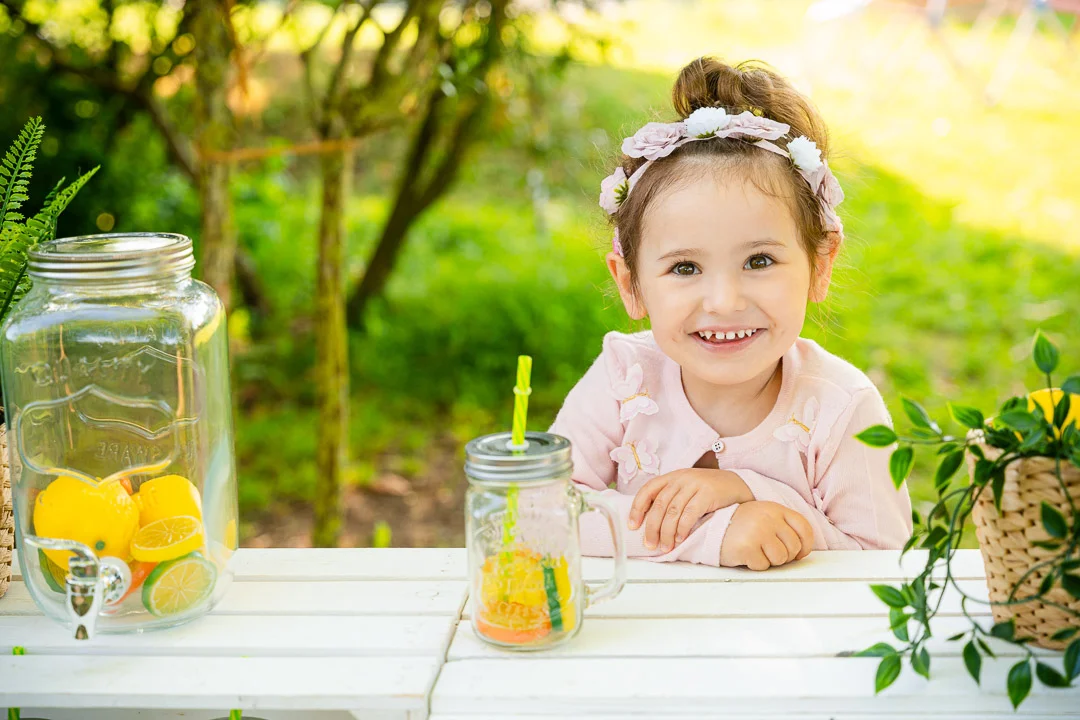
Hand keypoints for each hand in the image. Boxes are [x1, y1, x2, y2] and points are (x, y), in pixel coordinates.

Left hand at [629, 469, 752, 551]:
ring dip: (667, 532)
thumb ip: (670, 499)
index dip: (637, 508)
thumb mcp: (685, 489)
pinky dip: (682, 528)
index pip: (648, 490)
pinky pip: (690, 513)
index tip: (632, 526)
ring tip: (665, 547)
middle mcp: (680, 479)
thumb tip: (649, 523)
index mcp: (671, 477)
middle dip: (652, 527)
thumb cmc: (706, 491)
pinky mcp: (707, 493)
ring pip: (673, 511)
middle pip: (659, 505)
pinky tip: (680, 539)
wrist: (736, 484)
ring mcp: (694, 485)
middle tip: (649, 544)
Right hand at [719, 501, 813, 570]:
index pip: (804, 528)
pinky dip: (754, 564)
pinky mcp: (747, 547)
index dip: (805, 545)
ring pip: (780, 559)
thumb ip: (782, 526)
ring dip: (769, 560)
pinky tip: (745, 554)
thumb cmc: (738, 524)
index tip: (798, 553)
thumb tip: (802, 551)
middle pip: (793, 548)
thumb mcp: (763, 516)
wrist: (709, 526)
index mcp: (775, 508)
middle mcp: (769, 518)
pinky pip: (763, 566)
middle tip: (767, 551)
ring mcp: (758, 531)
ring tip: (755, 550)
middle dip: (783, 555)